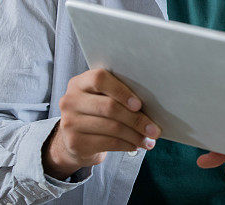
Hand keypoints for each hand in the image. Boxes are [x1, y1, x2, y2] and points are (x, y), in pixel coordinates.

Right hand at [42, 69, 161, 179]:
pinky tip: (135, 145)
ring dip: (135, 135)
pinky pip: (108, 143)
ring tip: (149, 141)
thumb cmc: (97, 113)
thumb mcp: (101, 98)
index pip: (100, 79)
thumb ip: (118, 94)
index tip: (139, 104)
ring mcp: (70, 122)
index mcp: (79, 83)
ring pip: (112, 128)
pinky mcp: (74, 143)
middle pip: (109, 107)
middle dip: (136, 119)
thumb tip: (153, 105)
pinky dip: (126, 145)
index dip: (121, 91)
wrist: (73, 140)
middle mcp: (70, 100)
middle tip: (154, 130)